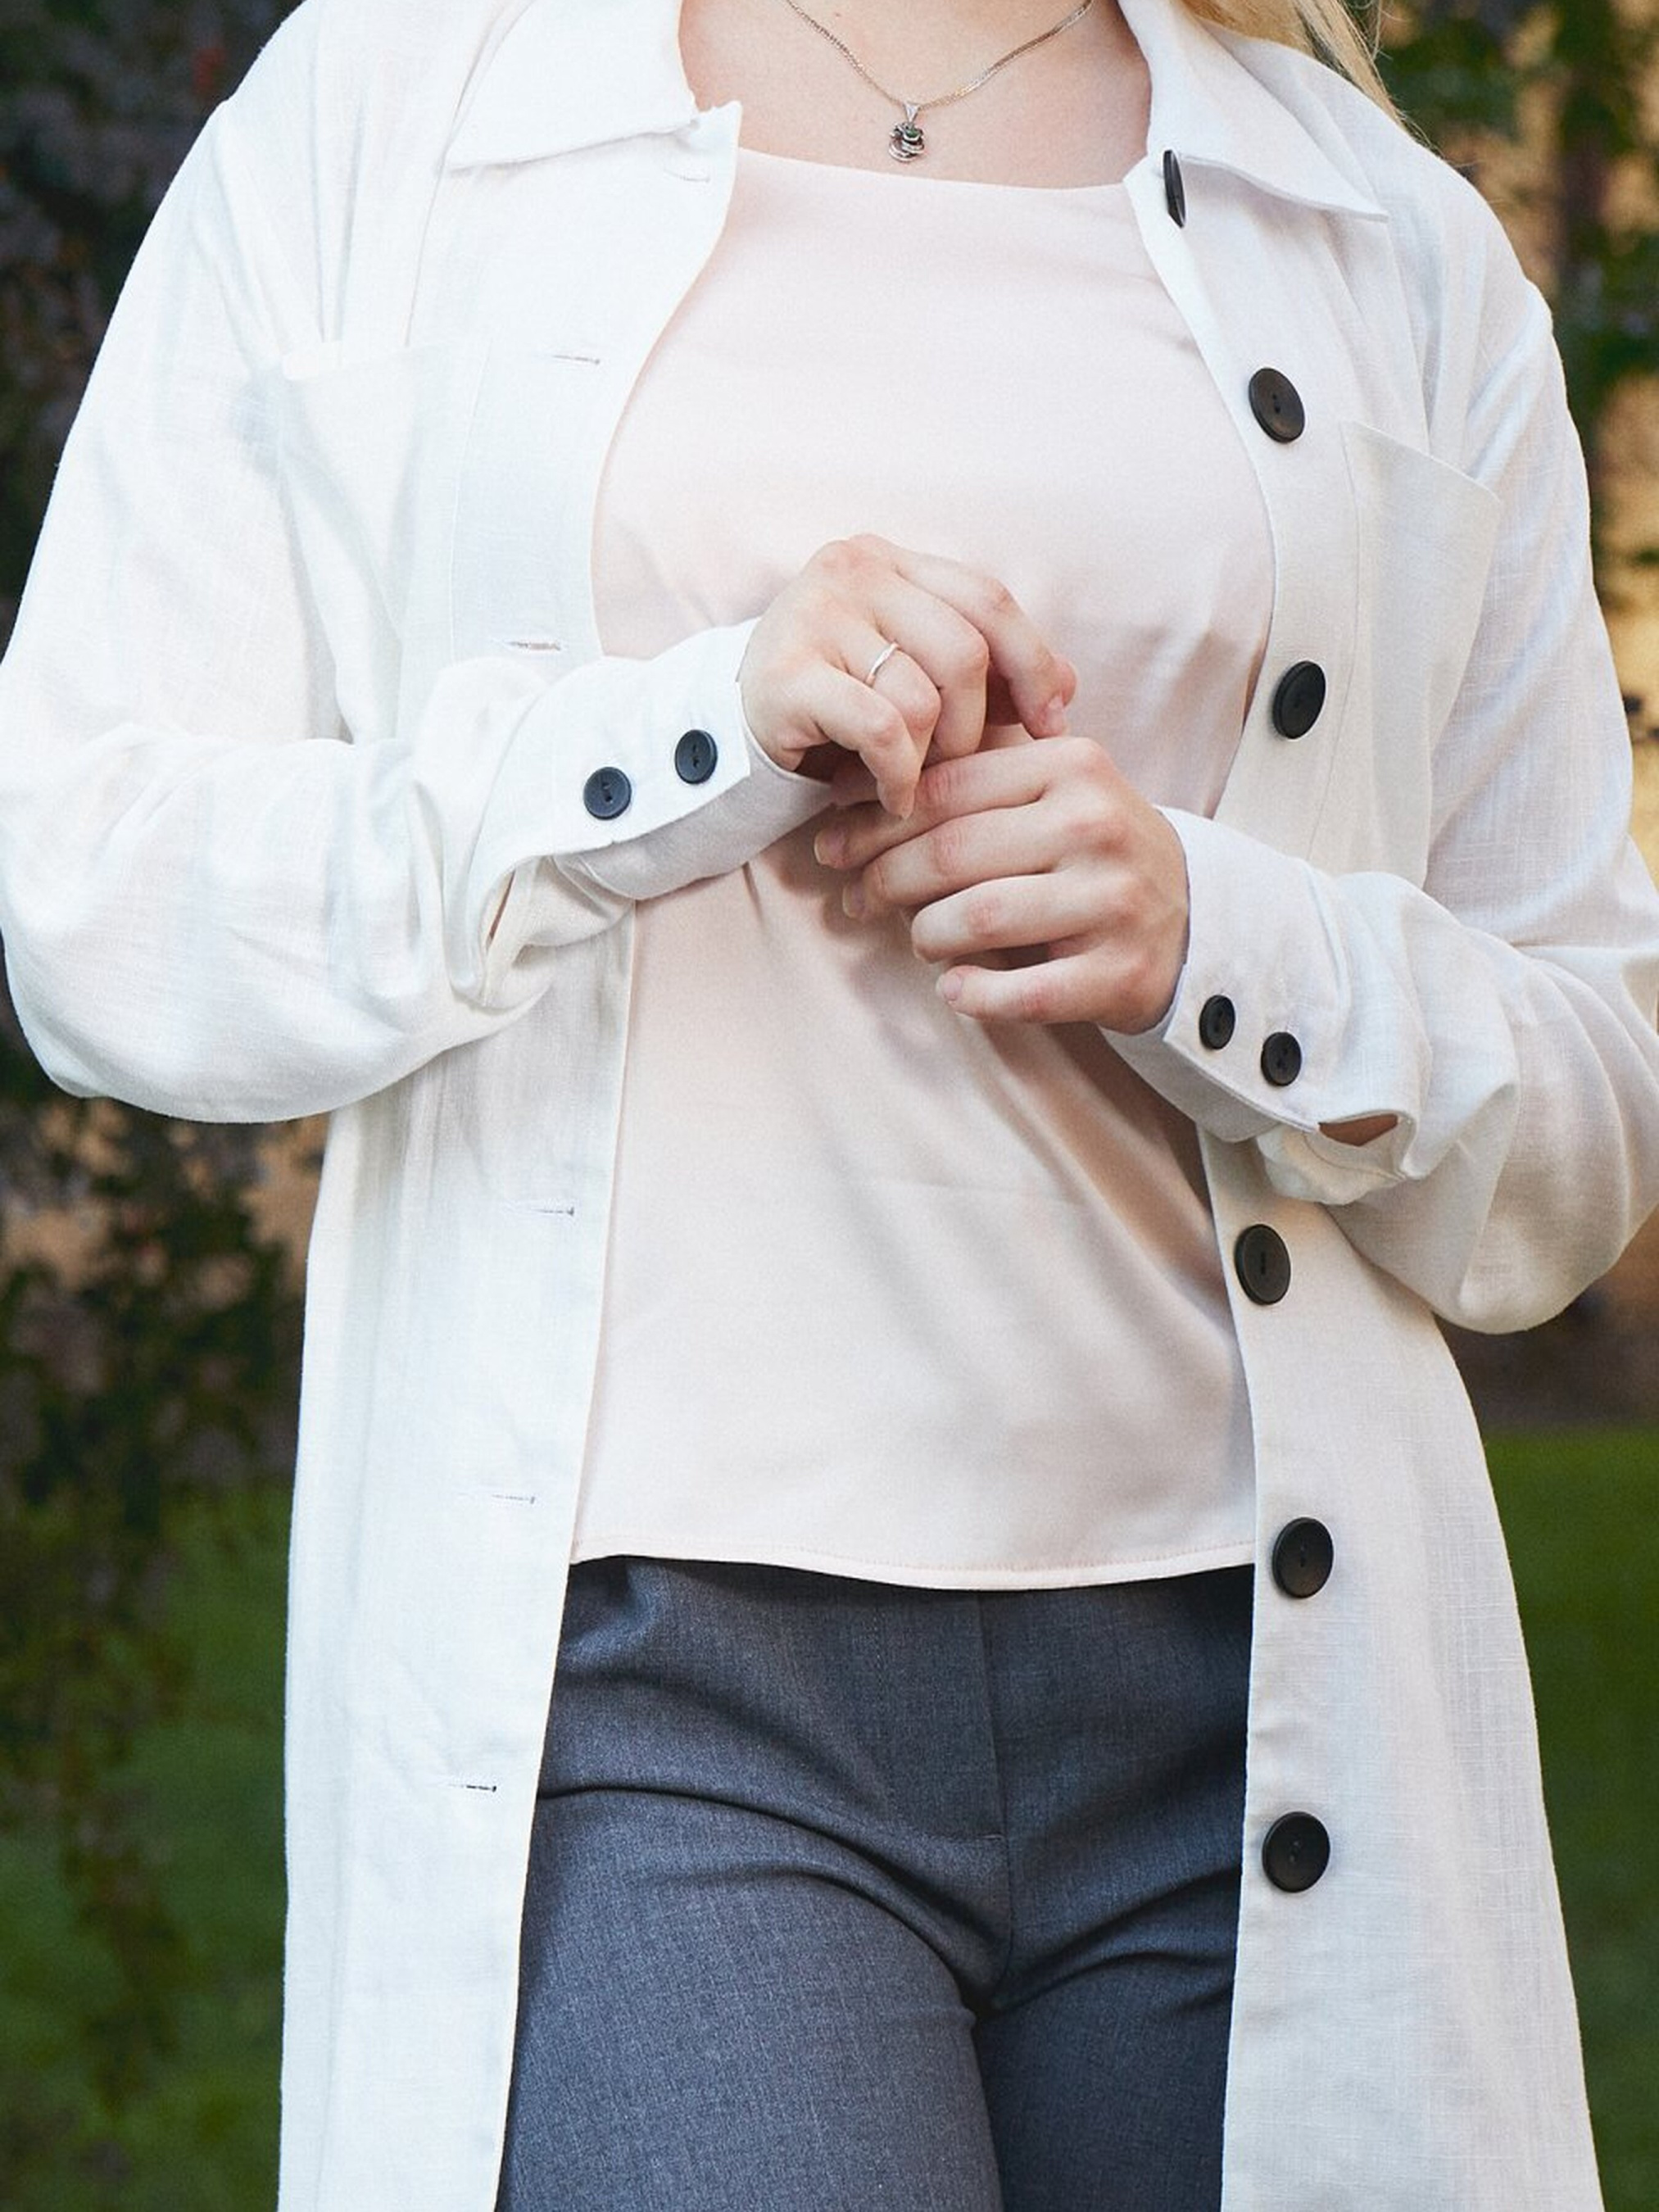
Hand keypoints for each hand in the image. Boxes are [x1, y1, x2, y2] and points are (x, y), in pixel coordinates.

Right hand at [739, 535, 1075, 819]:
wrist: (732, 737)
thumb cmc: (838, 710)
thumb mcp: (916, 679)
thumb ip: (987, 672)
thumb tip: (1069, 686)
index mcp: (892, 560)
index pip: (989, 598)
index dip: (1032, 662)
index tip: (1053, 722)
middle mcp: (852, 570)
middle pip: (965, 649)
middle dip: (978, 724)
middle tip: (960, 767)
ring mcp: (815, 614)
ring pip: (925, 695)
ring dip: (933, 758)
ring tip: (916, 783)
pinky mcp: (788, 672)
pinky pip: (882, 728)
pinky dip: (899, 774)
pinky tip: (891, 796)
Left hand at [813, 735, 1189, 1032]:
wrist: (1192, 917)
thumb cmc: (1091, 851)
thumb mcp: (1051, 790)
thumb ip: (972, 776)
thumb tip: (846, 783)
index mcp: (1072, 766)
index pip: (946, 788)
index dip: (875, 820)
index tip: (833, 843)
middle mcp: (1095, 825)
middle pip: (952, 853)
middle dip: (884, 878)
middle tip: (856, 897)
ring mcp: (1112, 901)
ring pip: (978, 919)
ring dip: (925, 935)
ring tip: (918, 939)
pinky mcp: (1120, 972)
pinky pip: (1023, 993)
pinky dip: (974, 995)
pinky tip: (954, 989)